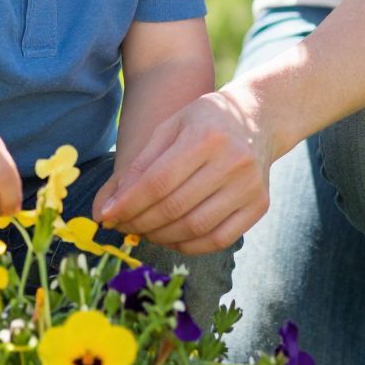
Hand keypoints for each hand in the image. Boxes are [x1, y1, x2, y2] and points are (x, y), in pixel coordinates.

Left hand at [93, 83, 271, 252]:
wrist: (259, 119)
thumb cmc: (204, 122)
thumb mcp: (169, 128)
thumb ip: (139, 165)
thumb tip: (105, 208)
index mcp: (206, 136)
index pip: (158, 181)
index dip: (128, 204)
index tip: (106, 216)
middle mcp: (232, 161)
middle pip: (175, 207)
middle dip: (140, 222)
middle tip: (122, 226)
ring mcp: (249, 186)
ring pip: (195, 228)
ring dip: (161, 237)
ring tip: (143, 231)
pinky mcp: (259, 205)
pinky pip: (219, 239)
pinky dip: (188, 246)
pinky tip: (171, 238)